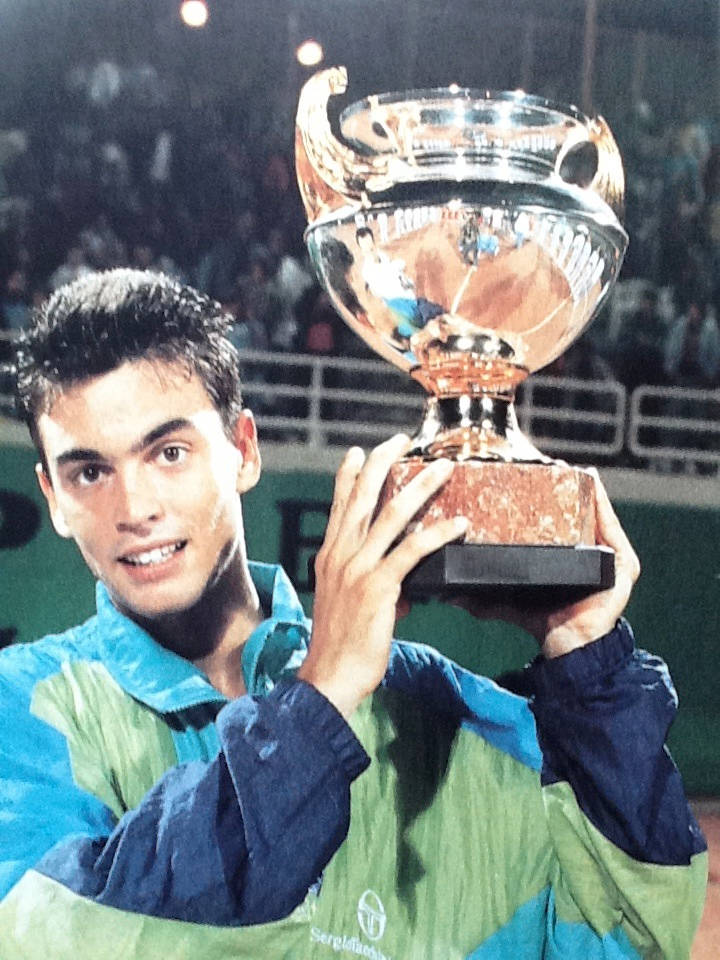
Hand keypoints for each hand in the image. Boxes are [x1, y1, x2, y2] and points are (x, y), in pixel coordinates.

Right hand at [298, 435, 467, 717]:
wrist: (328, 678)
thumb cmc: (338, 647)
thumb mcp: (344, 606)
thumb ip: (366, 586)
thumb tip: (397, 589)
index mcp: (329, 558)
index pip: (339, 507)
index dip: (348, 476)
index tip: (359, 452)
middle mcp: (340, 556)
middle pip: (362, 497)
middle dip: (383, 463)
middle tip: (401, 439)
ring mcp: (357, 569)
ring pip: (391, 515)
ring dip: (421, 488)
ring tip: (442, 468)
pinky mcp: (378, 586)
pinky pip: (413, 551)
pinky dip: (438, 534)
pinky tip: (459, 525)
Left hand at [455, 471, 639, 658]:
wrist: (571, 654)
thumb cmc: (545, 624)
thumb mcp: (510, 602)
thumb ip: (483, 597)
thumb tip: (449, 591)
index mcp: (568, 556)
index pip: (559, 518)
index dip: (544, 491)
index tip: (526, 467)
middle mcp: (591, 552)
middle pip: (577, 510)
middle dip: (563, 483)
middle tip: (543, 459)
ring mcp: (611, 557)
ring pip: (596, 512)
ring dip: (583, 487)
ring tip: (565, 465)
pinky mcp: (622, 565)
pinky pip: (612, 527)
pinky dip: (602, 503)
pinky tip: (591, 481)